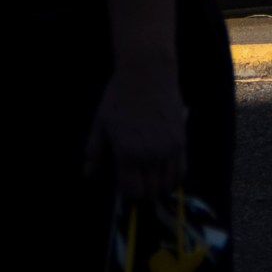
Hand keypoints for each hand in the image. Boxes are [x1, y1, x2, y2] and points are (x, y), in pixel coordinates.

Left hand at [86, 57, 186, 202]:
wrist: (148, 73)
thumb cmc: (119, 97)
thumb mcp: (100, 123)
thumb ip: (94, 152)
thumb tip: (88, 174)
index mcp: (127, 154)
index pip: (132, 192)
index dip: (128, 197)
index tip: (124, 191)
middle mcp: (150, 156)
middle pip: (150, 192)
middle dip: (142, 194)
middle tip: (137, 186)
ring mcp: (169, 150)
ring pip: (168, 185)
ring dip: (159, 188)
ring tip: (151, 181)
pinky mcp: (182, 142)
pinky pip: (182, 172)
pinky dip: (174, 179)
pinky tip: (166, 175)